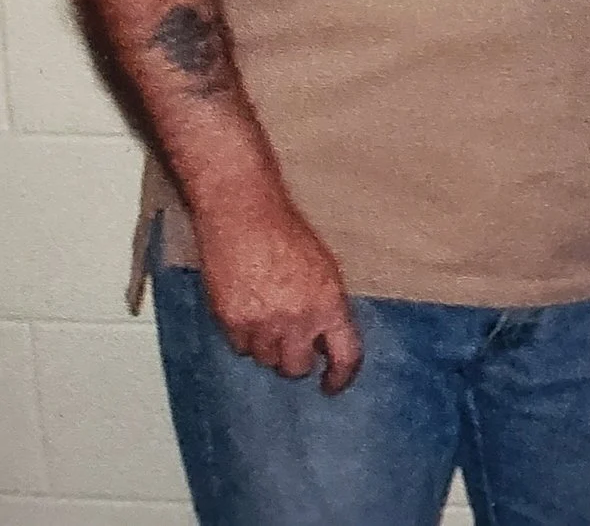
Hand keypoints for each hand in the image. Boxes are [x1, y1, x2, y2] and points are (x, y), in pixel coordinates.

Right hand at [194, 190, 363, 393]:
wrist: (244, 217)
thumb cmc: (286, 235)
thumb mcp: (323, 269)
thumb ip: (326, 307)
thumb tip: (325, 338)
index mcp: (329, 304)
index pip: (345, 355)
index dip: (340, 377)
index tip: (332, 385)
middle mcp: (298, 320)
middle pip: (296, 367)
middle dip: (296, 359)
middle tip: (292, 342)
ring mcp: (262, 324)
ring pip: (265, 360)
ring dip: (268, 347)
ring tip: (267, 316)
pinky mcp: (231, 323)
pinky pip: (239, 348)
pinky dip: (244, 338)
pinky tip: (246, 312)